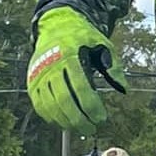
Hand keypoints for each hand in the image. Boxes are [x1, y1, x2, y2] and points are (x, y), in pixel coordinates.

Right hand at [27, 7, 125, 133]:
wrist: (56, 26)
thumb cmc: (84, 37)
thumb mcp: (102, 44)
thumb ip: (112, 65)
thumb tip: (123, 89)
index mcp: (70, 55)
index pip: (81, 87)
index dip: (91, 106)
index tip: (101, 118)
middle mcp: (50, 66)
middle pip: (64, 100)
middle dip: (79, 118)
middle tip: (92, 128)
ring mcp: (38, 75)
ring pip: (51, 105)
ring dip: (66, 121)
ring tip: (82, 128)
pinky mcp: (31, 82)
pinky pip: (40, 105)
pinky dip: (52, 117)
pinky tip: (64, 123)